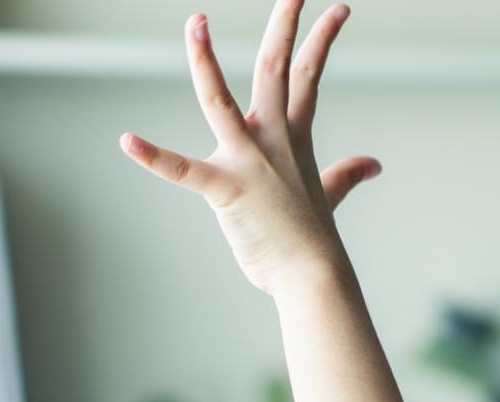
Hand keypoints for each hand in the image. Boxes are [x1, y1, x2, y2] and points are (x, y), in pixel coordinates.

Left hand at [118, 2, 380, 295]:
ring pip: (221, 101)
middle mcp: (272, 140)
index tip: (337, 8)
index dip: (322, 38)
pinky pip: (184, 170)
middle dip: (284, 25)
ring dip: (205, 60)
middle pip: (276, 69)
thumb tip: (372, 164)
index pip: (308, 75)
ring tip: (196, 22)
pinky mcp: (225, 189)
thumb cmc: (311, 240)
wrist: (311, 276)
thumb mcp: (329, 195)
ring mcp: (248, 162)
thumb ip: (346, 174)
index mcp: (292, 137)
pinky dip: (154, 157)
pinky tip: (127, 140)